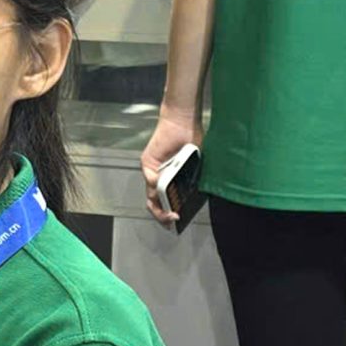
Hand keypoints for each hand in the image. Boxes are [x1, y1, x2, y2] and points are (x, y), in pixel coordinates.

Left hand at [138, 112, 201, 228]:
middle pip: (156, 203)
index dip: (170, 215)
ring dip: (160, 206)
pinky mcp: (147, 162)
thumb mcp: (198, 164)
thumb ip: (195, 179)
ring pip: (151, 195)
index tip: (178, 223)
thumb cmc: (193, 140)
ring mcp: (153, 171)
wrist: (184, 122)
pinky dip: (158, 184)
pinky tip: (166, 186)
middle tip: (173, 221)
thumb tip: (198, 196)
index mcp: (173, 179)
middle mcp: (160, 177)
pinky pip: (151, 179)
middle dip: (163, 216)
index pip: (168, 202)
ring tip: (170, 212)